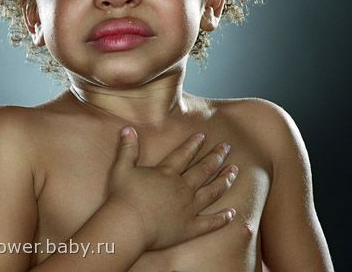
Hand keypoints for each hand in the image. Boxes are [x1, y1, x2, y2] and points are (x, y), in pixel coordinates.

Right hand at [107, 127, 237, 249]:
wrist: (128, 226)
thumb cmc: (123, 197)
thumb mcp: (122, 168)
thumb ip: (127, 148)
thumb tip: (127, 128)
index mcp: (167, 173)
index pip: (184, 154)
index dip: (194, 144)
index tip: (204, 136)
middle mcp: (182, 188)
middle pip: (203, 169)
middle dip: (216, 157)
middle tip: (227, 147)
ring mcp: (188, 209)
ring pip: (212, 192)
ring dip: (224, 181)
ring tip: (234, 171)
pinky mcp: (189, 228)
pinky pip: (210, 223)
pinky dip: (222, 218)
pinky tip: (232, 213)